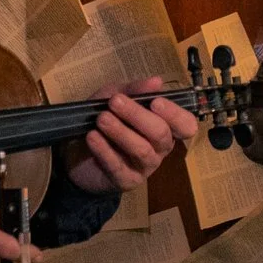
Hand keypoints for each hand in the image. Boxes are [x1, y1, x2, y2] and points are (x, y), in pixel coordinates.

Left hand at [65, 76, 199, 193]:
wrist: (77, 153)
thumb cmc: (103, 121)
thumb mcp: (114, 98)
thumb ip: (134, 90)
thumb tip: (157, 81)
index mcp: (165, 127)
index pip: (186, 125)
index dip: (175, 114)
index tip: (155, 101)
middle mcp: (160, 148)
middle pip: (160, 134)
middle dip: (137, 115)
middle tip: (115, 102)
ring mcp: (144, 167)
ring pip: (141, 149)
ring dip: (120, 131)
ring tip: (101, 119)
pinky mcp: (126, 181)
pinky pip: (118, 166)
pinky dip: (104, 150)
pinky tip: (92, 137)